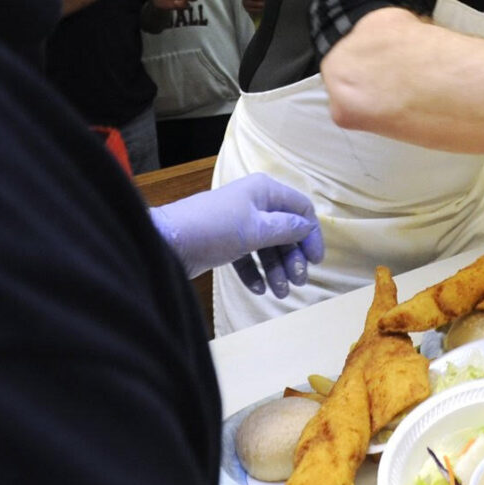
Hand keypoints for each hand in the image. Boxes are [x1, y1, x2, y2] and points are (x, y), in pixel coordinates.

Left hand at [146, 172, 324, 295]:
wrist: (167, 242)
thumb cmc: (215, 229)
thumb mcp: (256, 228)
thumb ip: (286, 228)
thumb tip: (307, 225)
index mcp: (264, 191)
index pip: (300, 208)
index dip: (311, 234)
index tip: (316, 261)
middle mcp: (254, 204)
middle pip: (286, 231)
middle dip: (293, 257)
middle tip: (298, 282)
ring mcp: (238, 224)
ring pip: (268, 247)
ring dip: (277, 270)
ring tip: (279, 293)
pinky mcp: (225, 243)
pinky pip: (248, 258)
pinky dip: (255, 273)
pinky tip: (259, 289)